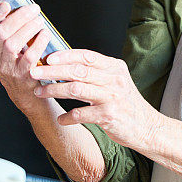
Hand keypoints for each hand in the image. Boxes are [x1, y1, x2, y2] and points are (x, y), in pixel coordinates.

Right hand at [0, 2, 50, 112]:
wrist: (24, 90)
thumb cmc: (18, 59)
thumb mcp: (7, 44)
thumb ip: (10, 26)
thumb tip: (23, 4)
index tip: (5, 4)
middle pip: (1, 33)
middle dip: (18, 17)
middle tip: (33, 9)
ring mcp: (6, 67)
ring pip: (12, 44)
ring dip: (28, 28)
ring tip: (40, 21)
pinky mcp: (22, 75)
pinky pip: (29, 57)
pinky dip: (38, 43)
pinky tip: (45, 34)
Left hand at [30, 50, 160, 149]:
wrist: (146, 126)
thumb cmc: (126, 103)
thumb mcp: (116, 81)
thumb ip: (96, 73)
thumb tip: (66, 65)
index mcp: (115, 68)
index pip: (87, 56)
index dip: (65, 55)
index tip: (47, 57)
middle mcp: (114, 80)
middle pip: (78, 71)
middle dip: (53, 71)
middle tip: (34, 72)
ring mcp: (112, 97)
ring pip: (76, 89)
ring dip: (54, 90)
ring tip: (39, 92)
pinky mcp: (109, 115)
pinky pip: (81, 114)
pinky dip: (67, 117)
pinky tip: (60, 119)